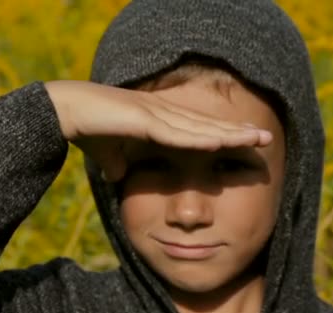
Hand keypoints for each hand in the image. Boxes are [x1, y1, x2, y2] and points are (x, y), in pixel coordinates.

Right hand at [44, 80, 271, 181]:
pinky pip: (177, 133)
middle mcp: (162, 115)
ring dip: (229, 134)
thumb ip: (117, 165)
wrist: (66, 112)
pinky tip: (221, 143)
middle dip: (236, 133)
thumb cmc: (87, 130)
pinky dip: (200, 140)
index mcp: (157, 121)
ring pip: (199, 128)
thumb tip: (118, 179)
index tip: (244, 144)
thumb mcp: (108, 155)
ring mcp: (154, 115)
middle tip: (266, 138)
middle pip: (206, 126)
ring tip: (257, 138)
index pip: (197, 131)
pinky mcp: (143, 120)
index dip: (222, 136)